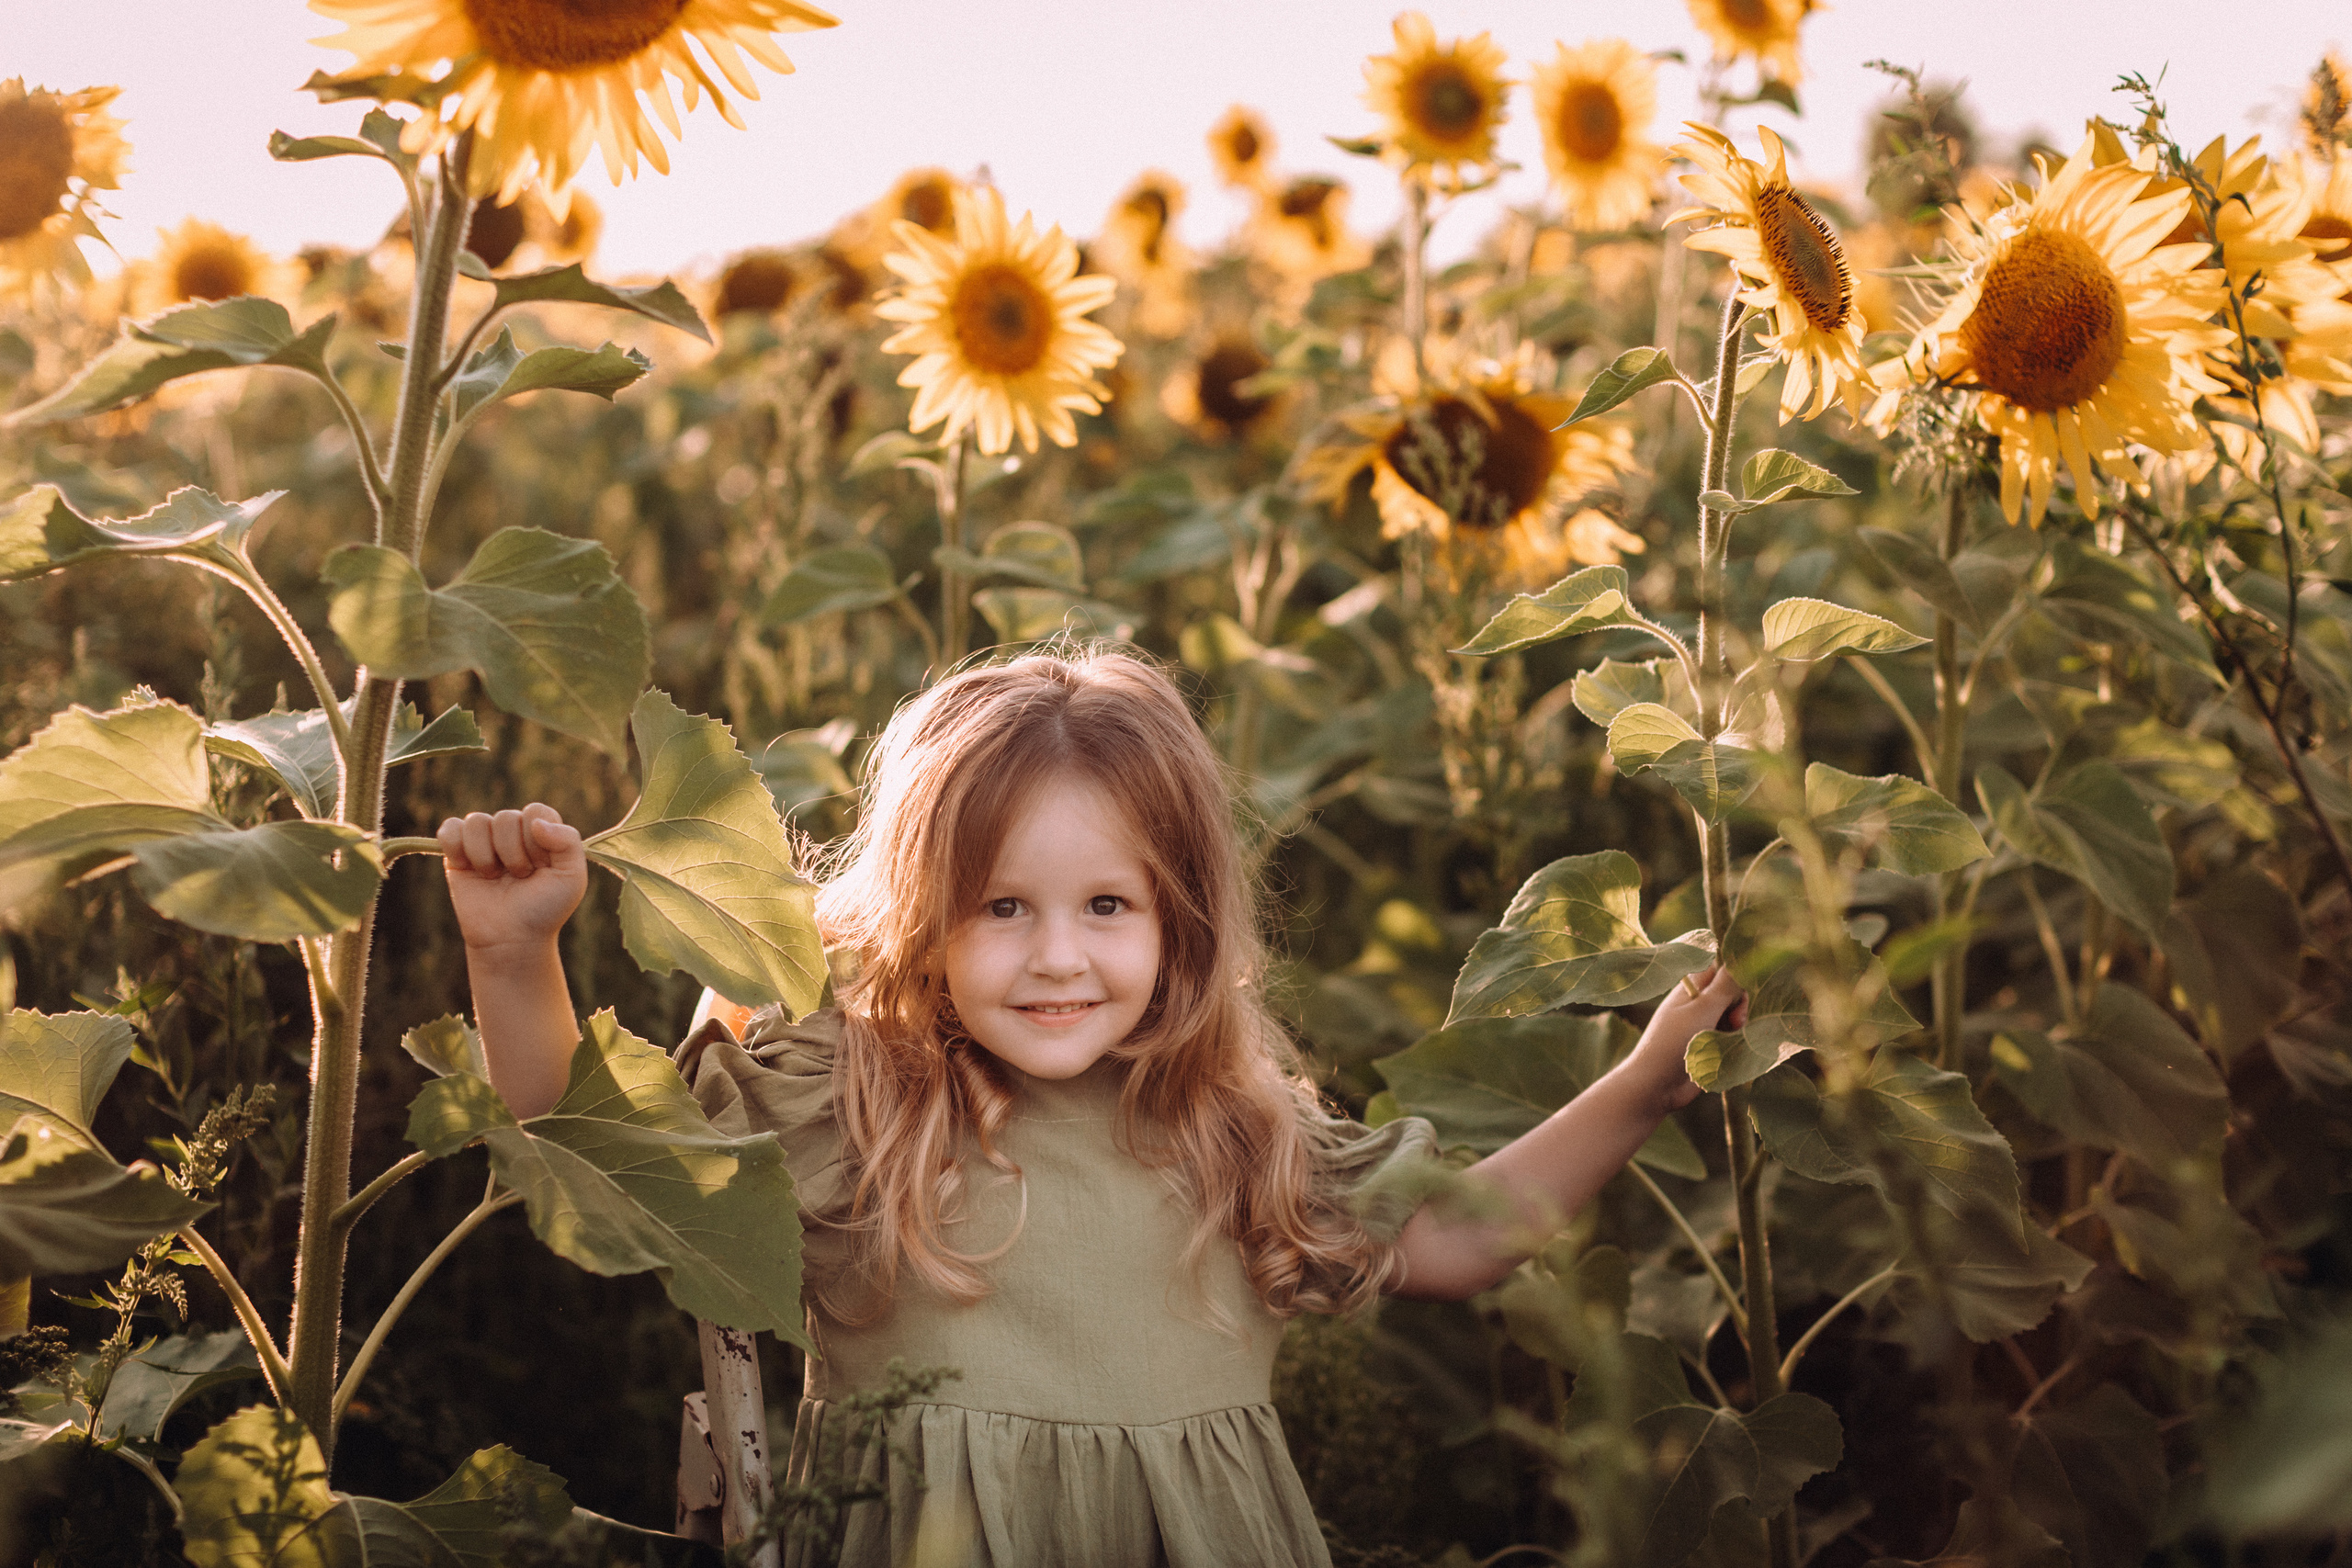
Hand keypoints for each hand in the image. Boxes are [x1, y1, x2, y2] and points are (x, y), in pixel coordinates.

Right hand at [438, 803, 587, 956]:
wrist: (513, 938)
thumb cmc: (546, 908)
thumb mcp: (572, 876)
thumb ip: (568, 841)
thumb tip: (535, 822)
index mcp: (542, 831)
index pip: (535, 811)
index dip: (536, 840)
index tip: (541, 866)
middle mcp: (513, 832)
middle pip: (506, 817)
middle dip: (513, 854)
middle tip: (519, 877)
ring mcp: (484, 841)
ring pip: (476, 821)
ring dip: (486, 855)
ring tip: (495, 877)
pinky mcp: (457, 854)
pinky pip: (450, 829)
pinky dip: (456, 847)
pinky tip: (468, 868)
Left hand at [1627, 965, 1746, 1113]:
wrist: (1655, 1084)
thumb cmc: (1673, 1041)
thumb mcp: (1702, 1009)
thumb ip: (1725, 986)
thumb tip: (1743, 957)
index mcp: (1690, 988)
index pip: (1721, 969)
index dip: (1735, 977)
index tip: (1741, 992)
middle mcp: (1696, 1003)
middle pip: (1731, 994)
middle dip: (1739, 1007)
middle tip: (1736, 1022)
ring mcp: (1701, 1025)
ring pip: (1733, 1017)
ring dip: (1738, 1027)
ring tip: (1728, 1040)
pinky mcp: (1707, 1046)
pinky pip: (1730, 1037)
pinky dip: (1733, 1042)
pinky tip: (1731, 1051)